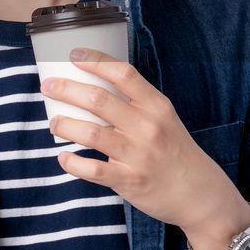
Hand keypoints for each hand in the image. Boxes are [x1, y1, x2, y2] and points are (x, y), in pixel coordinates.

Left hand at [42, 48, 244, 239]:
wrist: (201, 194)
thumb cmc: (175, 152)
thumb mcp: (165, 119)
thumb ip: (136, 103)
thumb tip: (94, 86)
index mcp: (156, 106)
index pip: (124, 74)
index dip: (96, 61)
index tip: (74, 55)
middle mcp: (147, 127)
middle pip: (98, 100)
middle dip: (66, 89)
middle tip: (48, 87)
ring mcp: (138, 155)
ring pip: (90, 133)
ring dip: (65, 124)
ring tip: (54, 122)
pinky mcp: (130, 181)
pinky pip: (93, 169)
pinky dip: (73, 163)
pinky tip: (64, 157)